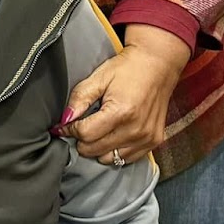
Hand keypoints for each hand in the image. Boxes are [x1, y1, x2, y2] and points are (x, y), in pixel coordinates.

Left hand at [55, 26, 189, 164]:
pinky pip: (126, 158)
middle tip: (81, 126)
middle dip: (81, 140)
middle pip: (94, 150)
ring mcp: (147, 138)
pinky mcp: (154, 142)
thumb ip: (79, 99)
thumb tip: (65, 119)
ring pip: (109, 158)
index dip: (70, 129)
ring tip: (97, 130)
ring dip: (97, 148)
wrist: (158, 65)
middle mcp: (136, 130)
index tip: (65, 124)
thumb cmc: (128, 69)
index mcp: (121, 112)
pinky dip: (114, 151)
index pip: (85, 134)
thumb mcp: (98, 78)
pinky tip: (111, 136)